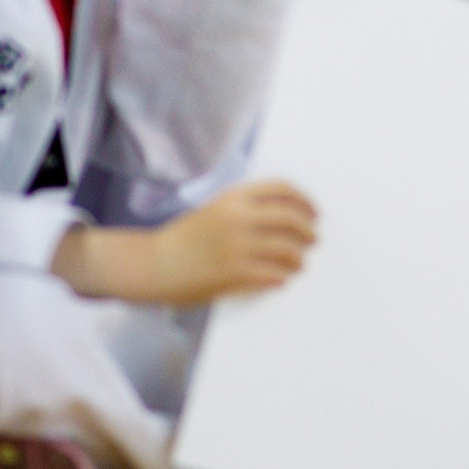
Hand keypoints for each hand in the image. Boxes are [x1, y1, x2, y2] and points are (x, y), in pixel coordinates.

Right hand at [51, 181, 316, 304]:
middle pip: (292, 219)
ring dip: (299, 259)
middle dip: (309, 231)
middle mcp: (239, 218)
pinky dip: (283, 277)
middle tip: (313, 240)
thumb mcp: (216, 210)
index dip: (305, 201)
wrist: (154, 264)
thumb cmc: (184, 238)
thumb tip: (288, 217)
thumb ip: (247, 209)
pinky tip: (281, 279)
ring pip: (289, 251)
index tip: (314, 213)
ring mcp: (238, 247)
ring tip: (298, 264)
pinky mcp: (235, 274)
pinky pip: (275, 276)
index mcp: (234, 198)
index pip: (283, 189)